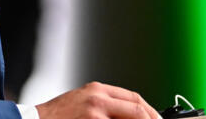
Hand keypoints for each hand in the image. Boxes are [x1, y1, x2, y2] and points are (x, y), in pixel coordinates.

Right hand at [36, 81, 161, 118]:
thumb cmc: (55, 115)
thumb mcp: (81, 101)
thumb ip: (103, 104)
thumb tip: (128, 113)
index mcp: (97, 90)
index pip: (134, 98)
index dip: (149, 112)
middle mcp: (98, 99)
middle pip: (137, 109)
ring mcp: (95, 114)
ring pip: (130, 118)